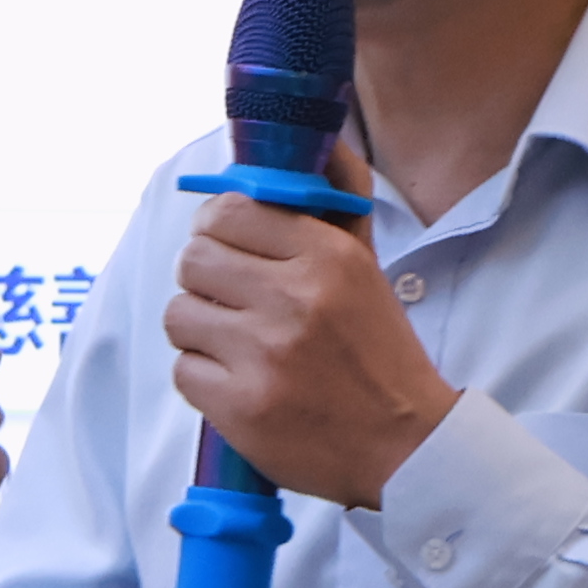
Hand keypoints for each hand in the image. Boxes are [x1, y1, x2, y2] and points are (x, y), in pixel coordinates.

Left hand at [159, 141, 457, 508]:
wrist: (407, 448)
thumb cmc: (380, 353)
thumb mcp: (368, 267)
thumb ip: (338, 201)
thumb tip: (321, 139)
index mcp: (326, 257)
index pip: (227, 212)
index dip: (217, 230)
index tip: (229, 249)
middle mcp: (294, 299)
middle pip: (193, 260)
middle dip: (206, 281)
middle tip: (234, 302)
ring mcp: (264, 355)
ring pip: (180, 313)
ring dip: (201, 330)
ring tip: (240, 346)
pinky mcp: (240, 406)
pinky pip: (183, 369)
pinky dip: (204, 377)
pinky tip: (241, 383)